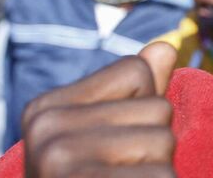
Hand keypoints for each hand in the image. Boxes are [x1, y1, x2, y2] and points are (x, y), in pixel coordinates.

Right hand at [23, 42, 176, 177]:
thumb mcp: (103, 138)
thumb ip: (136, 93)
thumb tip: (166, 46)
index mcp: (46, 107)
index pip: (136, 70)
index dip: (142, 112)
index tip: (111, 150)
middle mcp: (46, 127)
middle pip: (157, 108)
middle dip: (154, 147)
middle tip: (120, 173)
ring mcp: (59, 158)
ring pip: (164, 140)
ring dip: (157, 169)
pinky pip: (162, 174)